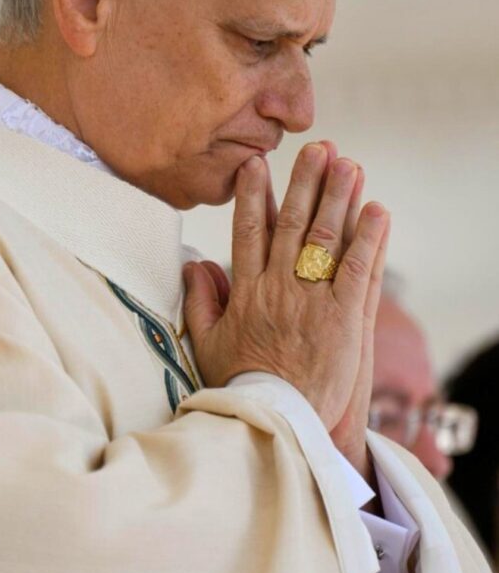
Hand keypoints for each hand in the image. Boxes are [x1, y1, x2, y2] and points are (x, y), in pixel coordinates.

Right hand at [183, 143, 389, 442]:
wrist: (272, 423)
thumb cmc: (239, 387)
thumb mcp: (206, 343)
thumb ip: (200, 300)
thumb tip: (194, 262)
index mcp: (245, 291)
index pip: (248, 230)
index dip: (254, 194)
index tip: (257, 164)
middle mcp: (278, 287)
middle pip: (293, 223)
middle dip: (305, 182)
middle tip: (317, 149)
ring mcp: (312, 301)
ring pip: (325, 238)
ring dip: (338, 197)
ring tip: (349, 164)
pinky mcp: (344, 319)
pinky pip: (358, 270)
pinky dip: (368, 238)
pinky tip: (377, 210)